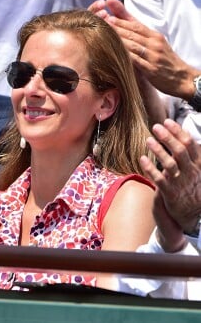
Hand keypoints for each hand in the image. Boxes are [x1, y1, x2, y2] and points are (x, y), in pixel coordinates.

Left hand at [89, 0, 196, 100]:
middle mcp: (154, 43)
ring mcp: (153, 55)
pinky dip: (124, 55)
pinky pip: (135, 60)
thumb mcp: (155, 43)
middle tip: (101, 19)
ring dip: (118, 38)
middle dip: (116, 25)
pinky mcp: (151, 68)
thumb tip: (124, 24)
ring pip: (132, 44)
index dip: (121, 16)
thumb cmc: (164, 59)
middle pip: (132, 32)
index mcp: (154, 35)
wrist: (181, 77)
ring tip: (104, 33)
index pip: (135, 24)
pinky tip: (113, 53)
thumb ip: (140, 34)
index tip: (108, 9)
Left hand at [139, 119, 200, 250]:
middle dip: (168, 137)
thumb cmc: (189, 188)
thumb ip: (188, 155)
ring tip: (148, 140)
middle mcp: (190, 172)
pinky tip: (142, 159)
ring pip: (170, 164)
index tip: (167, 121)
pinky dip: (151, 169)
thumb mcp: (194, 171)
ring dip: (159, 151)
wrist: (189, 215)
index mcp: (197, 165)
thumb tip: (181, 135)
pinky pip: (159, 180)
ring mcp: (180, 183)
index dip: (178, 132)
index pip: (190, 144)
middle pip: (181, 151)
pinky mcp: (169, 193)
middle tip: (156, 126)